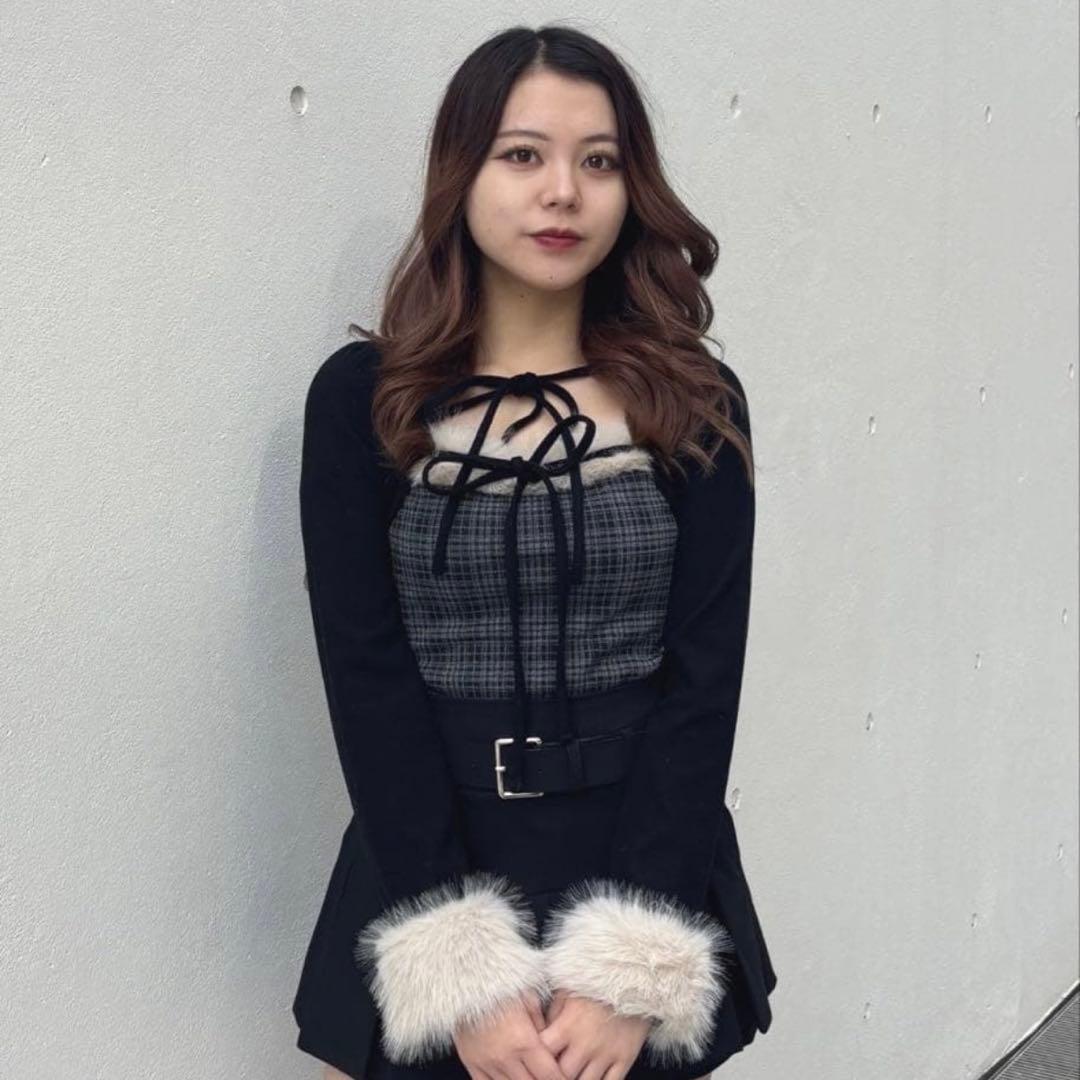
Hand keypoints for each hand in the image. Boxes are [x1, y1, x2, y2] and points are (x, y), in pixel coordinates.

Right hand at [453, 988, 569, 1079]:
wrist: (468, 977)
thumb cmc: (502, 983)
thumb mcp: (530, 999)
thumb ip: (541, 1028)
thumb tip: (551, 1048)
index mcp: (523, 1040)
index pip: (548, 1075)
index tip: (565, 1079)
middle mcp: (505, 1056)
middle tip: (549, 1076)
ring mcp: (486, 1062)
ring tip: (530, 1075)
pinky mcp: (471, 1062)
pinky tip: (508, 1079)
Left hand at [537, 988, 652, 1079]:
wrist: (634, 976)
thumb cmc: (597, 981)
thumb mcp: (568, 988)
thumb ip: (552, 1013)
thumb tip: (540, 1032)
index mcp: (567, 1025)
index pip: (542, 1053)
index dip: (536, 1058)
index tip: (536, 1058)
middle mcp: (585, 1044)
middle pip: (562, 1074)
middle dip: (555, 1074)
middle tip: (554, 1070)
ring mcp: (606, 1054)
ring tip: (574, 1075)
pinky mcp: (625, 1058)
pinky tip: (594, 1079)